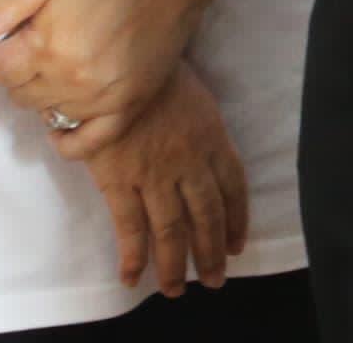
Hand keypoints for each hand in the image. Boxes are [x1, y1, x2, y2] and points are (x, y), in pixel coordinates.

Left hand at [0, 0, 235, 147]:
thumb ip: (10, 2)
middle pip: (21, 96)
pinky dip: (71, 142)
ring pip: (51, 115)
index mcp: (49, 46)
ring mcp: (104, 98)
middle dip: (21, 73)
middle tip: (38, 48)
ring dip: (45, 96)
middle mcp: (73, 81)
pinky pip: (91, 142)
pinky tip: (61, 128)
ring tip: (58, 70)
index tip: (17, 36)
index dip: (2, 52)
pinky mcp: (131, 104)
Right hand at [78, 67, 248, 295]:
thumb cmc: (155, 72)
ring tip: (176, 290)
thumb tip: (201, 154)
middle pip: (206, 216)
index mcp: (212, 137)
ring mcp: (155, 173)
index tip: (236, 245)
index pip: (233, 187)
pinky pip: (129, 228)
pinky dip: (132, 257)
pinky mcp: (120, 180)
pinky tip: (132, 279)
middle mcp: (189, 161)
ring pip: (171, 230)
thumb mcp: (195, 96)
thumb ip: (201, 129)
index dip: (236, 220)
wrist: (116, 63)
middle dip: (210, 252)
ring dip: (175, 265)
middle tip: (214, 280)